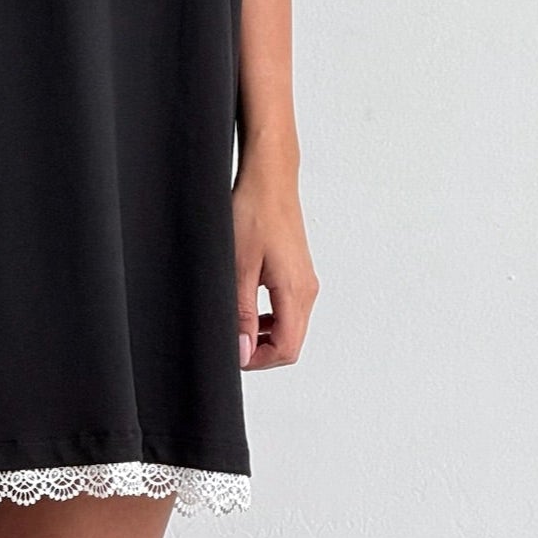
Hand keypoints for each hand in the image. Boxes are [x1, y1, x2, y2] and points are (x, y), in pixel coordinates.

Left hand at [232, 155, 318, 369]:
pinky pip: (288, 308)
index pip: (287, 349)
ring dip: (264, 334)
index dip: (258, 360)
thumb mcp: (239, 266)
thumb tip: (243, 350)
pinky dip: (269, 316)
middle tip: (231, 341)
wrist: (269, 177)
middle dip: (261, 350)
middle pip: (291, 342)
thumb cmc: (254, 211)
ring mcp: (305, 279)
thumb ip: (241, 312)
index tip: (233, 354)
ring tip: (235, 323)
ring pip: (289, 326)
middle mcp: (307, 289)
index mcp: (296, 292)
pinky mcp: (298, 271)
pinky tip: (247, 304)